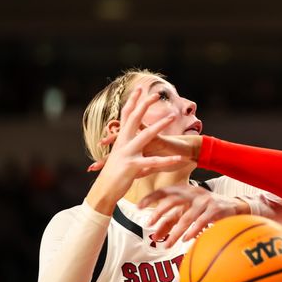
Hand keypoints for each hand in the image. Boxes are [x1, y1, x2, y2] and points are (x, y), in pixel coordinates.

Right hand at [85, 87, 187, 212]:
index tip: (140, 89)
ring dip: (160, 125)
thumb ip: (127, 146)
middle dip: (145, 104)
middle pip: (135, 118)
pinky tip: (179, 158)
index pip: (127, 115)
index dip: (133, 101)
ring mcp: (127, 153)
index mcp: (121, 139)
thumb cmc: (113, 175)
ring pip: (146, 136)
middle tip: (156, 93)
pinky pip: (153, 162)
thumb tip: (129, 137)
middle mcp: (123, 143)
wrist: (103, 192)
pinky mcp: (132, 166)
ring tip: (172, 116)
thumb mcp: (120, 157)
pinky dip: (167, 161)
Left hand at [138, 185, 250, 247]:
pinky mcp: (216, 210)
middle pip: (173, 200)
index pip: (165, 190)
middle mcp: (194, 193)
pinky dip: (192, 231)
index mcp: (186, 190)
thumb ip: (171, 221)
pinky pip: (201, 222)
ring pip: (186, 216)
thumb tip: (155, 236)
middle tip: (149, 224)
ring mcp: (206, 201)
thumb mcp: (188, 212)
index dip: (151, 197)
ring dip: (175, 232)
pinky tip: (185, 239)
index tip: (138, 206)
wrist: (234, 207)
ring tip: (167, 245)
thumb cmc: (207, 209)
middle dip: (159, 212)